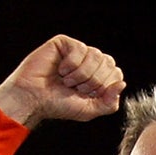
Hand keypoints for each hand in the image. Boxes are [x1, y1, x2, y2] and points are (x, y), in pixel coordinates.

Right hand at [0, 34, 126, 128]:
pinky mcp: (64, 43)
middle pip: (109, 63)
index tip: (86, 95)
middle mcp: (90, 62)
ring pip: (96, 56)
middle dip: (93, 82)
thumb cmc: (58, 105)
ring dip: (81, 74)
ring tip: (66, 81)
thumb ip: (109, 102)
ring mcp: (77, 52)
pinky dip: (72, 64)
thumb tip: (122, 84)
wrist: (33, 99)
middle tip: (75, 88)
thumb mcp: (89, 110)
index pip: (117, 74)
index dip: (104, 87)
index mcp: (98, 76)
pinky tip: (60, 70)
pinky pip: (80, 49)